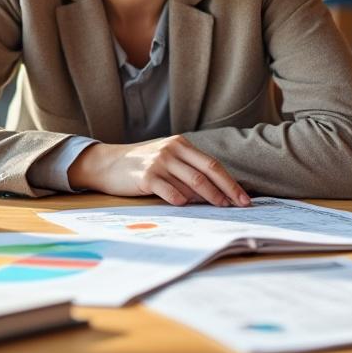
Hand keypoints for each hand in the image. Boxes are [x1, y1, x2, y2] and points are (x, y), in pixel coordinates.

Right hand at [69, 135, 250, 206]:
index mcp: (180, 144)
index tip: (244, 198)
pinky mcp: (146, 176)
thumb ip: (187, 171)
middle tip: (239, 206)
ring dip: (209, 197)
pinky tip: (187, 207)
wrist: (107, 164)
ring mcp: (159, 162)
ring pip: (192, 182)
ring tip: (220, 208)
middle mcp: (172, 150)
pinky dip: (181, 200)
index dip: (230, 182)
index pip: (212, 164)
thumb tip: (216, 194)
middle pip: (207, 172)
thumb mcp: (166, 159)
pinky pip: (169, 191)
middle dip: (226, 190)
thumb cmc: (141, 165)